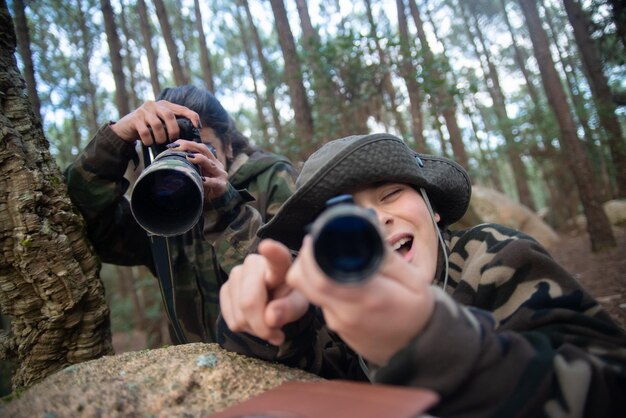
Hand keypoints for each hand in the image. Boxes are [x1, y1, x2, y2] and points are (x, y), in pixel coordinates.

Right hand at [110, 100, 200, 144]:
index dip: (192, 116)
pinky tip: (149, 143)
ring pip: (157, 124)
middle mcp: (154, 105)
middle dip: (173, 130)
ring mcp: (144, 111)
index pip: (182, 108)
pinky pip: (145, 132)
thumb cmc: (148, 128)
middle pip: (169, 115)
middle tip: (173, 139)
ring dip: (161, 137)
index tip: (198, 127)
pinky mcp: (135, 119)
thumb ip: (172, 125)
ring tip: (159, 142)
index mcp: (164, 105)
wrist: (125, 129)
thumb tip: (191, 135)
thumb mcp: (161, 124)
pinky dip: (149, 140)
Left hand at [168, 140, 228, 199]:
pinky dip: (208, 181)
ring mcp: (219, 174)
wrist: (218, 199)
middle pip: (204, 150)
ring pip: (210, 164)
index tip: (173, 144)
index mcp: (209, 158)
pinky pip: (214, 182)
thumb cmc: (204, 184)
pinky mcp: (221, 185)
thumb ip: (189, 165)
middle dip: (190, 146)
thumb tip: (169, 159)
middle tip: (177, 147)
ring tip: (189, 157)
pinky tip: (202, 180)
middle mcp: (215, 163)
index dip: (187, 143)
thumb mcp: (197, 173)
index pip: (199, 147)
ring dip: (200, 159)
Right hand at [220, 239, 309, 345]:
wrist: (274, 299)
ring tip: (267, 323)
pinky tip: (254, 321)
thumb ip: (289, 309)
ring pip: (239, 316)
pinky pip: (231, 320)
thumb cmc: (288, 297)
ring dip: (255, 329)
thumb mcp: (298, 304)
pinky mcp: (224, 289)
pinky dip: (245, 329)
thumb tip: (270, 319)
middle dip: (262, 326)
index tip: (267, 246)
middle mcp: (253, 263)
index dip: (272, 253)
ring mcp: (235, 274)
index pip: (276, 257)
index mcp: (279, 264)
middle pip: (248, 302)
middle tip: (276, 333)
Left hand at [286, 236, 435, 365]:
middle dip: (305, 259)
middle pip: (302, 283)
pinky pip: (322, 302)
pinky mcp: (336, 328)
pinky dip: (325, 288)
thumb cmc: (417, 312)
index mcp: (366, 297)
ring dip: (314, 273)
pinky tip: (344, 281)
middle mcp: (345, 313)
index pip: (320, 276)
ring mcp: (337, 324)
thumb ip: (387, 257)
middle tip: (321, 243)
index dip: (311, 254)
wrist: (419, 351)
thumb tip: (367, 229)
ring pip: (309, 292)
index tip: (318, 236)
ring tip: (334, 259)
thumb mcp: (413, 281)